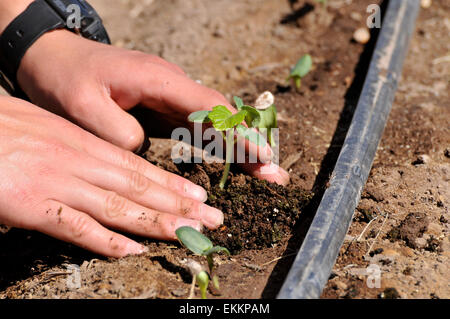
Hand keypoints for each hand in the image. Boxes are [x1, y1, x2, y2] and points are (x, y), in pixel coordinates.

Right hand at [0, 96, 223, 256]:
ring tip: (190, 233)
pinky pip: (75, 226)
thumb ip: (78, 150)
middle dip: (179, 205)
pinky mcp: (31, 204)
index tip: (199, 196)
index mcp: (82, 143)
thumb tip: (104, 168)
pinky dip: (106, 240)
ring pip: (119, 206)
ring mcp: (58, 183)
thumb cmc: (3, 125)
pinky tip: (133, 249)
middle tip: (213, 218)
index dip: (171, 184)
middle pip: (140, 187)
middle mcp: (78, 162)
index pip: (138, 167)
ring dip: (158, 222)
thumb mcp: (48, 128)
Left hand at [17, 30, 289, 184]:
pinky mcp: (167, 109)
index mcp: (159, 80)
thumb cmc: (66, 79)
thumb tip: (146, 150)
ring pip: (215, 124)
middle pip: (222, 116)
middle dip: (250, 145)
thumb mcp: (81, 106)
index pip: (209, 107)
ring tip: (266, 175)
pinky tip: (235, 164)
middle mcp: (174, 86)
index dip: (236, 132)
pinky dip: (221, 147)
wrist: (56, 58)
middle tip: (276, 173)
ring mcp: (172, 97)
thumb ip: (117, 130)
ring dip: (241, 149)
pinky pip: (200, 128)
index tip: (261, 153)